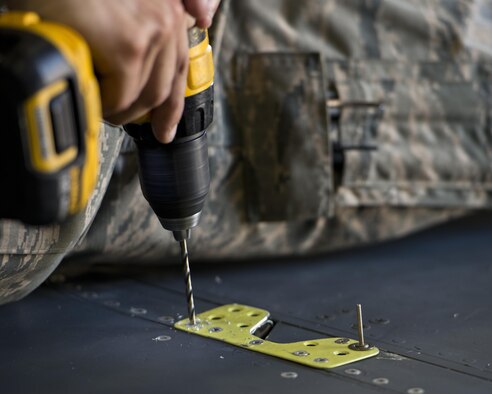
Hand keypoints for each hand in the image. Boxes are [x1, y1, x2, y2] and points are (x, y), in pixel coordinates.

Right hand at [6, 0, 220, 142]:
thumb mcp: (115, 10)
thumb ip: (135, 33)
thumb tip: (141, 73)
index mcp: (166, 8)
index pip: (179, 67)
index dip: (173, 104)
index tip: (166, 127)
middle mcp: (166, 17)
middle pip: (164, 87)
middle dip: (145, 115)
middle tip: (127, 123)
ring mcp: (149, 32)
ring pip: (141, 97)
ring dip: (117, 109)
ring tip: (96, 101)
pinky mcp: (127, 47)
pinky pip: (120, 97)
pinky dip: (102, 104)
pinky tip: (87, 93)